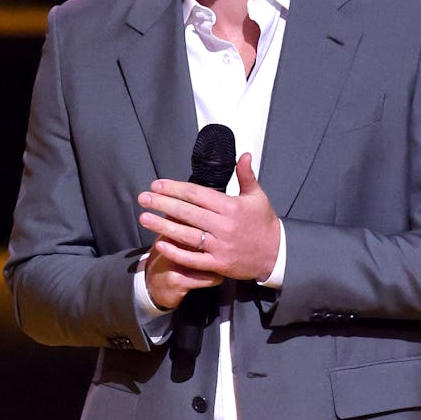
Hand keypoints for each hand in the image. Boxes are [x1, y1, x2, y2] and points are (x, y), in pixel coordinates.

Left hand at [138, 153, 280, 290]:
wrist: (276, 254)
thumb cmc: (264, 223)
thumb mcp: (258, 196)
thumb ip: (247, 176)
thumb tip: (244, 155)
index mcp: (231, 207)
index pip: (196, 194)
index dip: (174, 188)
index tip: (157, 185)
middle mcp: (224, 226)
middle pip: (187, 212)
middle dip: (162, 204)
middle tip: (143, 198)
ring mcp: (220, 246)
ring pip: (186, 235)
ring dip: (162, 226)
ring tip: (144, 218)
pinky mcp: (218, 264)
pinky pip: (193, 259)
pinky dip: (176, 252)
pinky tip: (160, 244)